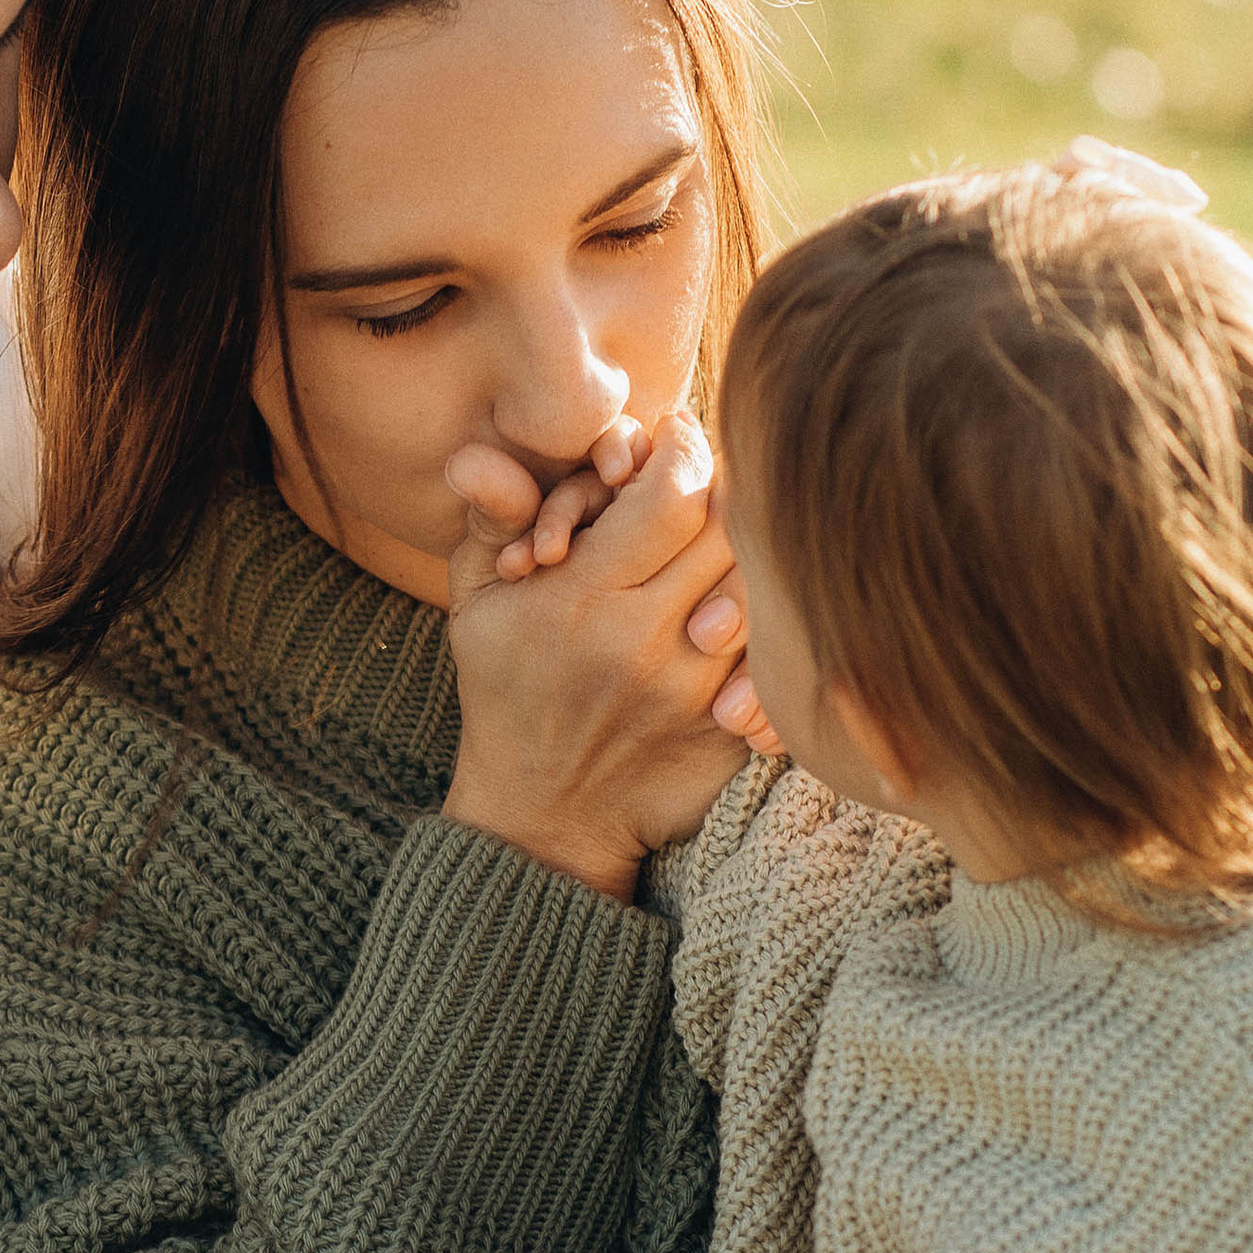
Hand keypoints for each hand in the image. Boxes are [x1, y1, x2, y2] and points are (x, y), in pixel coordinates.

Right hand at [438, 412, 773, 902]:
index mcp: (575, 601)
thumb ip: (489, 520)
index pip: (668, 497)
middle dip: (719, 489)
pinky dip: (771, 622)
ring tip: (719, 543)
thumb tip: (477, 457)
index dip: (681, 451)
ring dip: (746, 551)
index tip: (674, 437)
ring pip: (760, 584)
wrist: (544, 816)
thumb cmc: (507, 692)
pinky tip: (740, 610)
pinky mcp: (728, 729)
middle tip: (701, 482)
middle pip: (728, 529)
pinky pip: (777, 652)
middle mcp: (640, 641)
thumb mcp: (475, 608)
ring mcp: (692, 688)